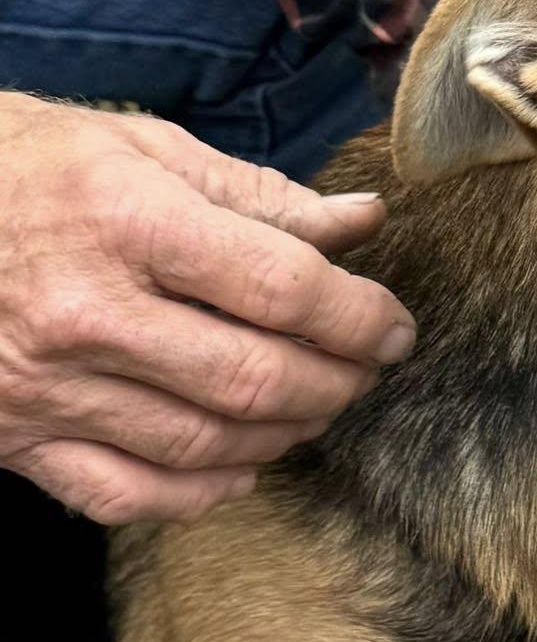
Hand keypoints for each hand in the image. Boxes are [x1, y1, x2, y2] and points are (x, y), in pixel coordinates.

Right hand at [0, 93, 414, 523]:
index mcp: (122, 218)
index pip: (283, 288)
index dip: (361, 317)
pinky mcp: (17, 439)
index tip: (394, 326)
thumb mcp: (133, 146)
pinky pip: (129, 495)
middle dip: (338, 383)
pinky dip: (201, 493)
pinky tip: (238, 467)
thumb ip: (255, 195)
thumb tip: (362, 221)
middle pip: (257, 380)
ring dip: (286, 436)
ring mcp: (46, 386)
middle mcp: (85, 311)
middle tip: (365, 369)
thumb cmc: (15, 165)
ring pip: (206, 446)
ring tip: (315, 406)